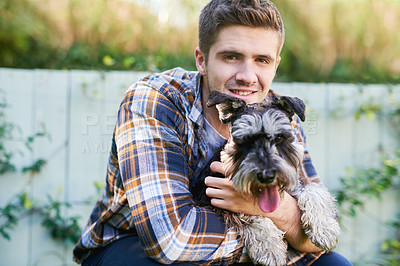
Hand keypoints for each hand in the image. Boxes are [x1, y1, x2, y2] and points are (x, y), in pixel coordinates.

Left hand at [205, 161, 320, 252]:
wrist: (267, 204)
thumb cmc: (261, 187)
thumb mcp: (253, 174)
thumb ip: (243, 167)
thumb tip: (234, 157)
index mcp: (235, 174)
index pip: (215, 166)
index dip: (213, 167)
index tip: (215, 169)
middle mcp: (229, 184)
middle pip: (208, 180)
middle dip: (211, 181)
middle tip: (214, 182)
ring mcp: (228, 196)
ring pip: (209, 192)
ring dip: (212, 191)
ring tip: (218, 191)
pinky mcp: (229, 206)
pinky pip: (213, 202)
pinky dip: (216, 201)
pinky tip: (222, 199)